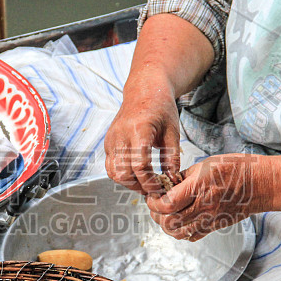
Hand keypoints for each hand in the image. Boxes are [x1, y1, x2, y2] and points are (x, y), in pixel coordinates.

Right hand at [104, 72, 180, 194]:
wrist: (144, 91)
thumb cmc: (160, 108)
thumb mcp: (172, 132)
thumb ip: (172, 157)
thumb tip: (173, 179)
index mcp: (139, 130)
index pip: (140, 166)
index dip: (150, 182)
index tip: (160, 187)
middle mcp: (121, 134)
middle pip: (124, 172)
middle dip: (139, 186)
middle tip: (153, 189)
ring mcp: (111, 138)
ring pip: (113, 172)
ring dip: (128, 183)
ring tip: (144, 183)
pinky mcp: (108, 142)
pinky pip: (110, 165)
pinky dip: (121, 174)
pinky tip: (135, 174)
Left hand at [146, 153, 271, 240]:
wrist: (261, 184)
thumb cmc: (237, 169)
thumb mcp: (205, 164)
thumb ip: (183, 176)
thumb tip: (166, 184)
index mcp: (200, 187)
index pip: (168, 204)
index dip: (154, 202)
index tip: (152, 196)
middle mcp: (205, 207)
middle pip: (170, 222)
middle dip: (156, 214)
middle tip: (155, 204)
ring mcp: (210, 219)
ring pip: (178, 233)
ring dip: (166, 225)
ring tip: (165, 213)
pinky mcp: (215, 227)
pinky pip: (192, 236)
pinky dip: (181, 231)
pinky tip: (181, 219)